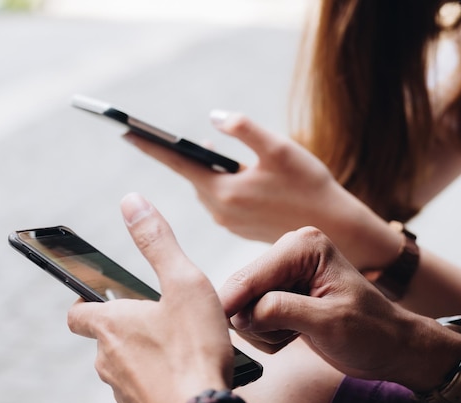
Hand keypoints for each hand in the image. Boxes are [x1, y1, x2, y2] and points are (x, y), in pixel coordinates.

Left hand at [67, 193, 233, 402]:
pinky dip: (155, 377)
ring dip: (142, 352)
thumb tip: (132, 202)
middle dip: (126, 325)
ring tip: (178, 344)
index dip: (85, 300)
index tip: (99, 294)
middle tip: (159, 316)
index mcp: (111, 325)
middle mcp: (107, 359)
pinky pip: (141, 388)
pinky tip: (183, 373)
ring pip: (123, 364)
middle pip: (104, 337)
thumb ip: (158, 241)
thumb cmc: (195, 351)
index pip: (77, 311)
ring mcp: (122, 390)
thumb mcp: (184, 283)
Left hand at [125, 111, 395, 269]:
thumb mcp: (280, 149)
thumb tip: (215, 118)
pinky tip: (235, 175)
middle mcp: (221, 210)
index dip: (152, 146)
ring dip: (207, 170)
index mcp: (225, 191)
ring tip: (210, 152)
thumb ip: (245, 130)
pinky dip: (221, 184)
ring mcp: (230, 221)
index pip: (179, 164)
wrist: (334, 227)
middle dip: (186, 156)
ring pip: (208, 188)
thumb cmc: (309, 185)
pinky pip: (221, 200)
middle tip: (175, 137)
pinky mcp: (240, 227)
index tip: (125, 132)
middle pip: (193, 176)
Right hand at [219, 226, 460, 391]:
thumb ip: (283, 311)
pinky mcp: (281, 294)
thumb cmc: (372, 331)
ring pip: (244, 307)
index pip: (253, 275)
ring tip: (296, 334)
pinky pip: (253, 317)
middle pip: (243, 290)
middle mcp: (291, 254)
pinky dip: (267, 334)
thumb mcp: (330, 322)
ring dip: (264, 330)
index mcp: (304, 246)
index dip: (235, 302)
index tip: (222, 324)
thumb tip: (243, 313)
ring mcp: (284, 275)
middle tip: (287, 335)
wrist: (389, 348)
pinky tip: (294, 334)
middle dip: (258, 320)